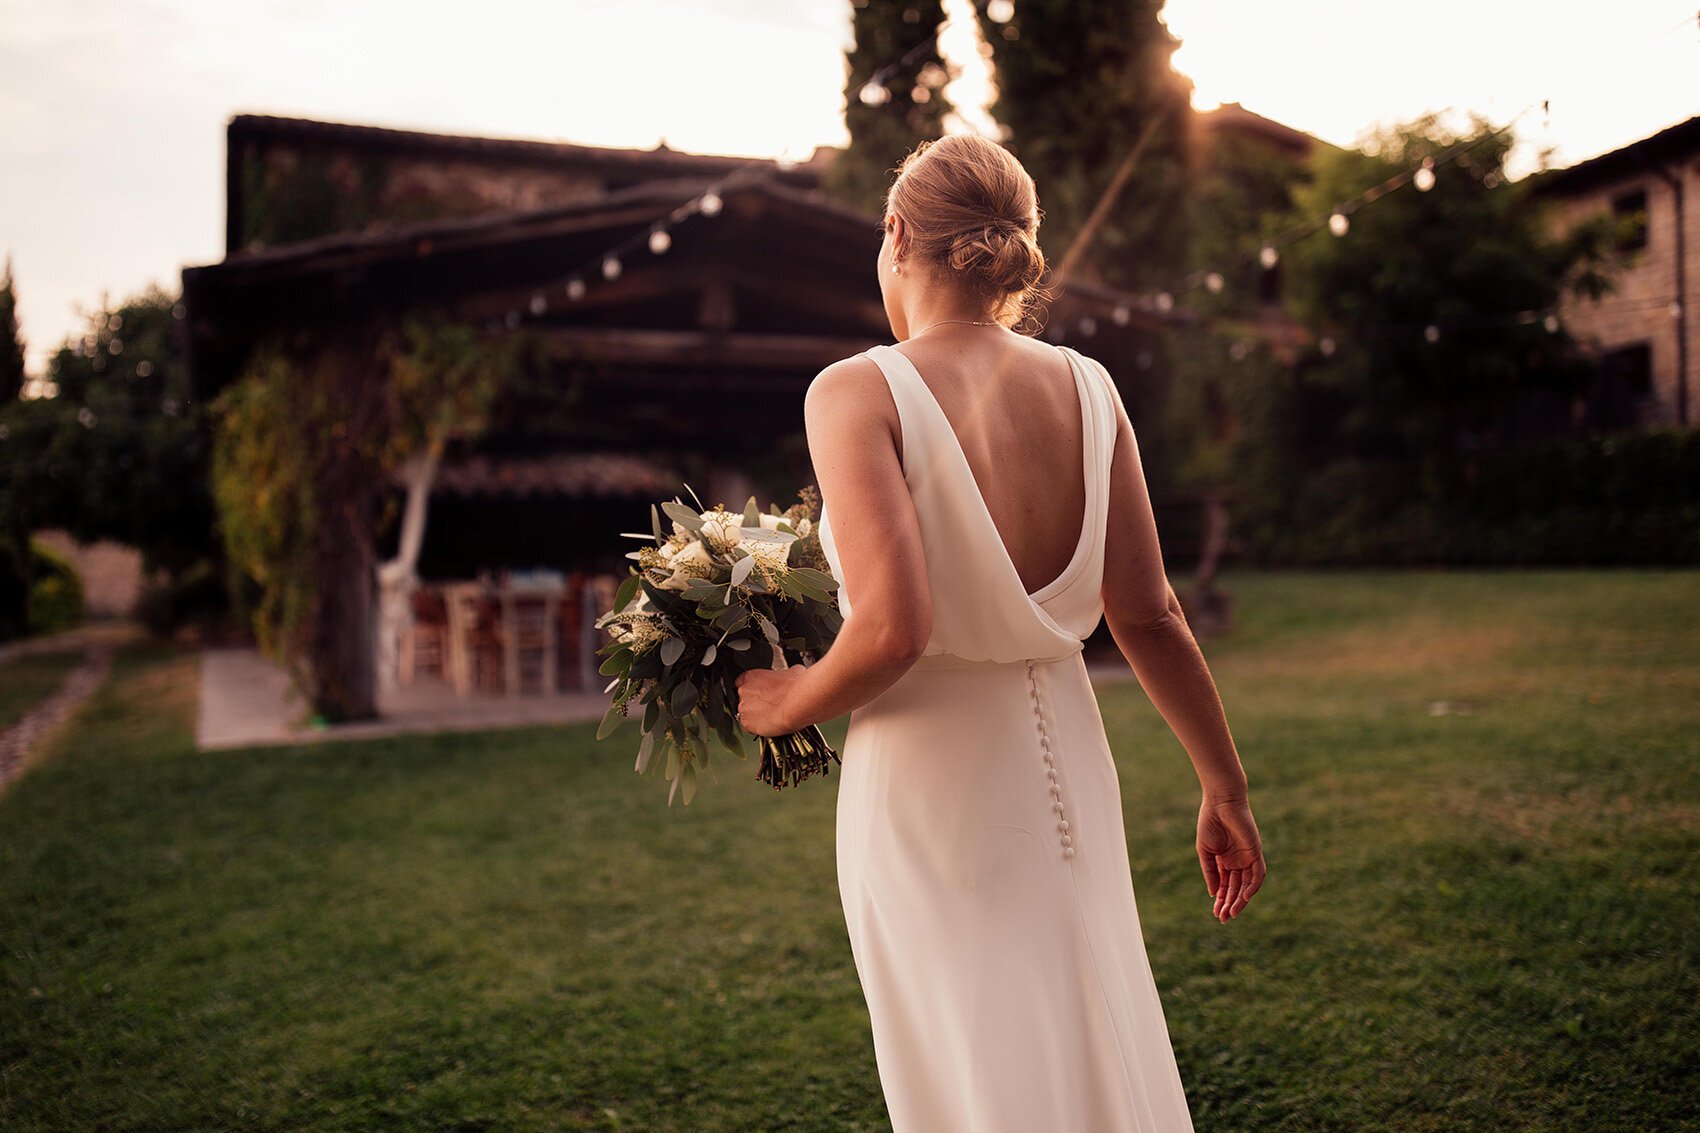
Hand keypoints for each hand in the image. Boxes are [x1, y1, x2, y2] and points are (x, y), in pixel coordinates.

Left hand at [734, 665, 808, 736]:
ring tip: (772, 716)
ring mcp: (744, 708)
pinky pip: (749, 726)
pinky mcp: (747, 723)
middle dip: (756, 702)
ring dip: (756, 715)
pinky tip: (770, 724)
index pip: (743, 682)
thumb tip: (789, 676)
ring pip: (747, 713)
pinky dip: (758, 727)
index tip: (762, 692)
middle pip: (745, 698)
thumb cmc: (795, 687)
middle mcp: (744, 691)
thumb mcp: (791, 672)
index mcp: (751, 676)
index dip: (754, 688)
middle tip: (771, 705)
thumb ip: (782, 674)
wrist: (797, 704)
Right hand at [1197, 794, 1265, 922]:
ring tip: (1232, 913)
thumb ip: (1211, 872)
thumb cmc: (1210, 822)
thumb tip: (1214, 893)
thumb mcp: (1205, 852)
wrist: (1221, 802)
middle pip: (1237, 888)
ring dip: (1241, 900)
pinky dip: (1253, 886)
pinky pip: (1258, 874)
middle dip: (1230, 904)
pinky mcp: (1256, 852)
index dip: (1221, 900)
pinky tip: (1245, 898)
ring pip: (1248, 885)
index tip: (1216, 914)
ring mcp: (1248, 857)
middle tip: (1223, 919)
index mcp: (1225, 860)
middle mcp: (1238, 861)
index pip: (1225, 886)